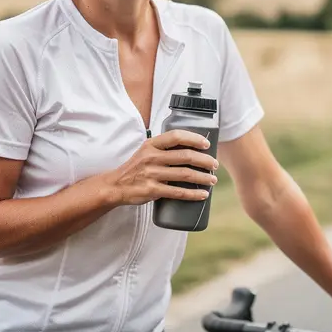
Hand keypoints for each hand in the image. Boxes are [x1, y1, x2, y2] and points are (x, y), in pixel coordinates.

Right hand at [103, 129, 219, 205]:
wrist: (116, 186)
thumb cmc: (136, 167)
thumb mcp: (146, 151)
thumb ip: (163, 147)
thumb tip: (191, 146)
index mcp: (151, 144)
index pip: (176, 136)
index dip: (194, 139)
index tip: (207, 144)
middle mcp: (152, 157)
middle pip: (185, 156)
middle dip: (205, 161)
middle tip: (214, 165)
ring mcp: (152, 174)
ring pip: (185, 175)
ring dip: (203, 178)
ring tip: (213, 180)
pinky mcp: (152, 190)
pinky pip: (178, 192)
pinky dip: (193, 194)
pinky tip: (203, 194)